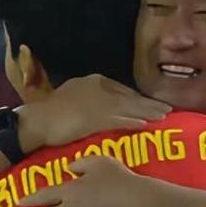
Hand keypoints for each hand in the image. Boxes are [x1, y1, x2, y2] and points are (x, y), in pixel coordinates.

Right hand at [18, 74, 171, 150]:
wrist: (36, 121)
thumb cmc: (53, 112)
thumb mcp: (75, 98)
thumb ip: (93, 98)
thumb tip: (108, 105)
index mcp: (95, 81)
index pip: (124, 90)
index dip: (139, 98)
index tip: (151, 104)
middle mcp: (99, 88)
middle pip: (131, 97)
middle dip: (150, 104)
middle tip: (168, 109)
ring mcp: (97, 102)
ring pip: (129, 108)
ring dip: (148, 112)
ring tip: (164, 116)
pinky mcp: (94, 118)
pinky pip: (118, 120)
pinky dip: (132, 122)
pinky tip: (145, 125)